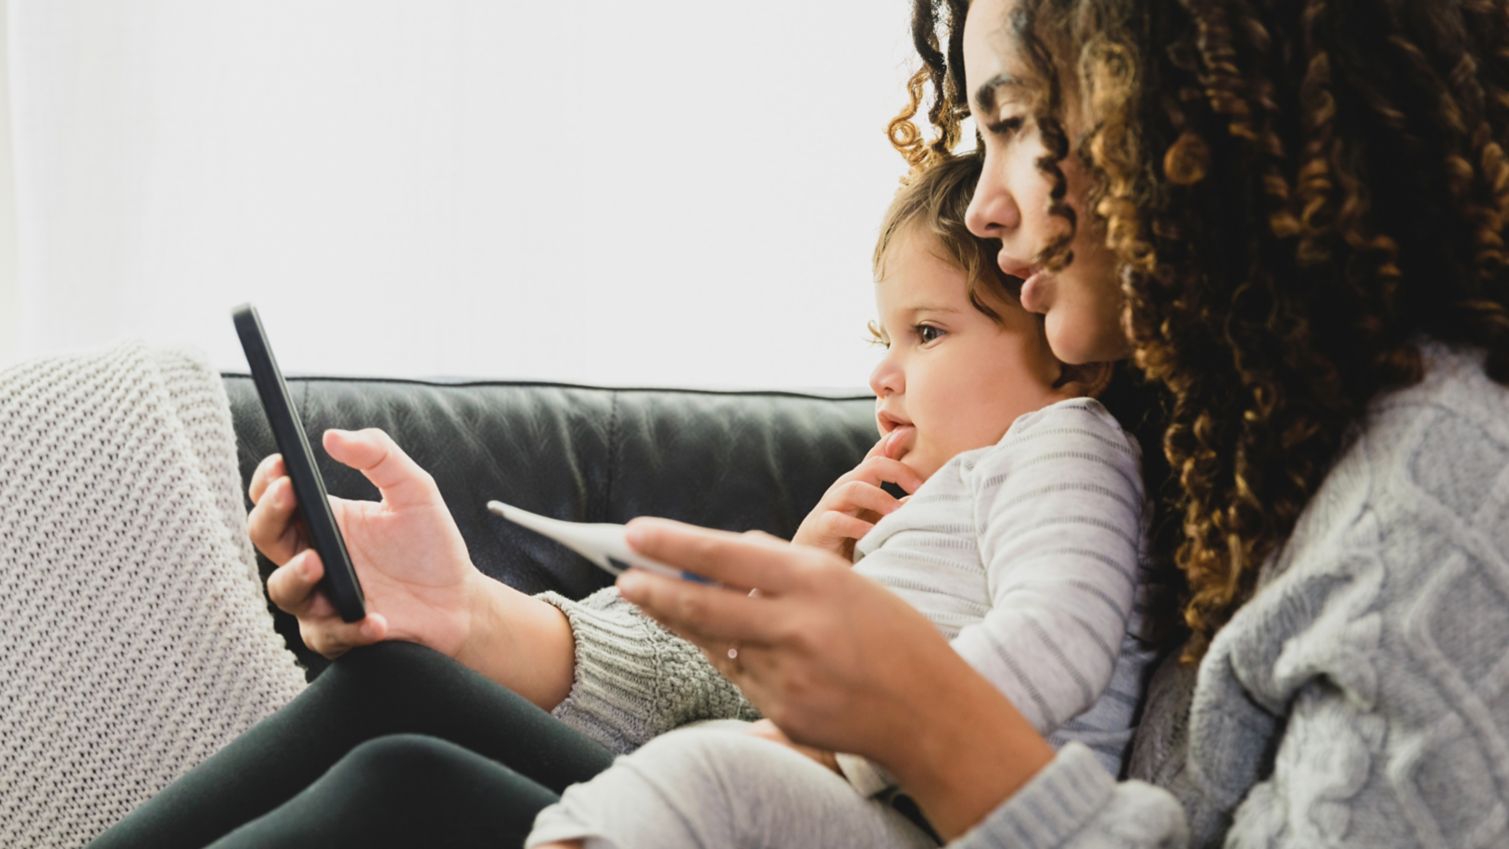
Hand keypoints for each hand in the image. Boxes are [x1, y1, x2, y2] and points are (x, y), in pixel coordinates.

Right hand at [248, 427, 482, 660]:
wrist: (459, 602)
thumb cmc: (430, 546)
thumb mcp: (414, 490)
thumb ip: (380, 456)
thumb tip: (334, 436)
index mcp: (323, 520)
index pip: (274, 497)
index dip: (269, 480)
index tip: (283, 465)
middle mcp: (313, 557)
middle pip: (264, 537)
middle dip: (270, 515)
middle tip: (289, 497)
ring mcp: (320, 598)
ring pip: (283, 590)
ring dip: (295, 576)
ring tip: (317, 563)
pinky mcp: (339, 634)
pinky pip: (330, 634)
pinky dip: (350, 628)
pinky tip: (375, 618)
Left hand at [615, 517, 1054, 839]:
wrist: (931, 712)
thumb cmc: (891, 637)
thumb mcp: (846, 584)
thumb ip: (787, 566)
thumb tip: (733, 547)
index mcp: (815, 580)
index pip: (727, 554)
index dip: (674, 543)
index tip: (635, 532)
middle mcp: (796, 625)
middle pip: (704, 603)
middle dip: (654, 588)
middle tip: (621, 574)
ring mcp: (787, 673)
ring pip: (713, 642)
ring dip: (680, 621)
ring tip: (650, 600)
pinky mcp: (782, 711)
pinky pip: (737, 677)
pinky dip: (725, 656)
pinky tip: (718, 642)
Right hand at [791, 433, 922, 559]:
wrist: (815, 560)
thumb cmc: (852, 536)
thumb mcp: (879, 517)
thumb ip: (899, 505)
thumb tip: (927, 497)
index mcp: (863, 481)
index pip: (881, 455)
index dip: (900, 445)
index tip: (927, 450)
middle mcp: (847, 486)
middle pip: (872, 465)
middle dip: (898, 472)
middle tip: (920, 488)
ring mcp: (831, 505)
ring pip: (853, 488)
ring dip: (879, 499)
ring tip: (896, 514)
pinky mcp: (820, 526)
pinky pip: (836, 520)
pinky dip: (856, 527)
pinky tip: (872, 535)